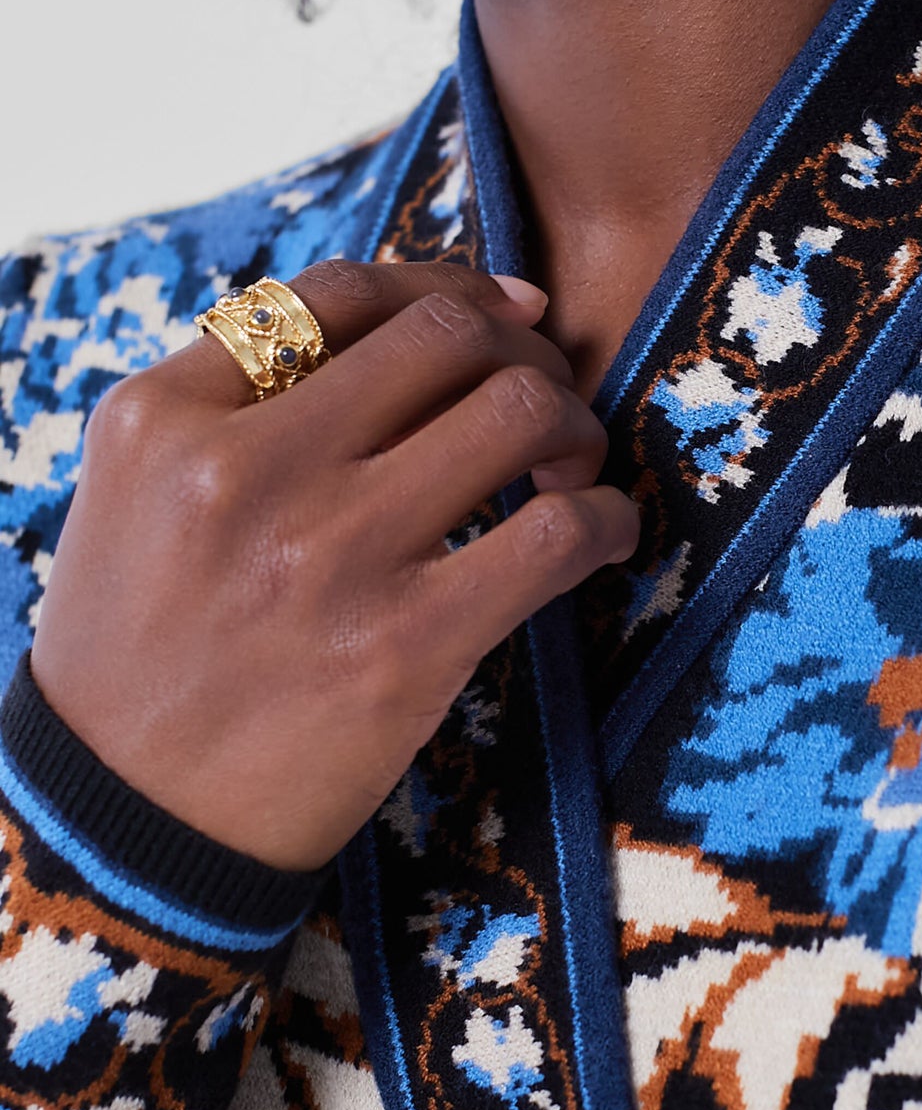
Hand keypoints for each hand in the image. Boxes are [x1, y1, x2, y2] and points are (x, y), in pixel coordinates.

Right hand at [29, 260, 637, 871]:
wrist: (128, 825)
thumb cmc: (144, 651)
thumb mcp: (139, 497)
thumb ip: (236, 404)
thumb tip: (415, 325)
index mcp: (165, 418)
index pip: (340, 291)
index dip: (446, 284)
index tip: (500, 313)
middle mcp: (242, 468)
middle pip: (445, 332)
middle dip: (522, 349)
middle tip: (542, 398)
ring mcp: (326, 553)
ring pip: (516, 408)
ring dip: (572, 424)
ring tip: (568, 467)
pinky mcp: (403, 644)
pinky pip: (555, 533)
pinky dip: (604, 519)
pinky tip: (597, 536)